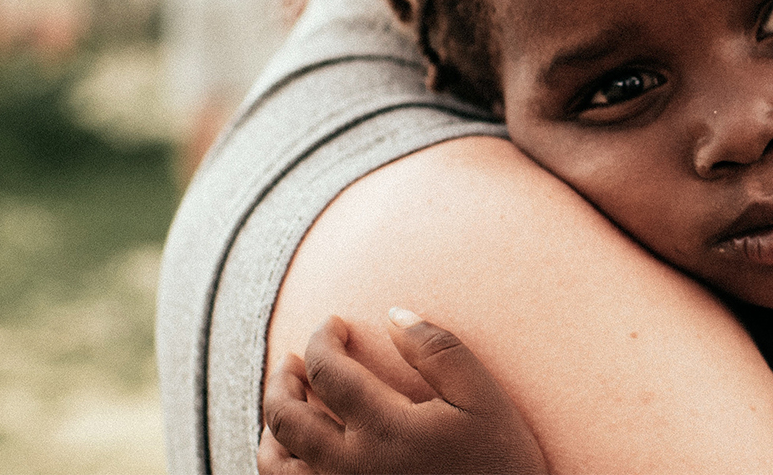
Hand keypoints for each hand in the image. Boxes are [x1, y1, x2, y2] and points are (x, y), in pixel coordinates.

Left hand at [260, 310, 546, 474]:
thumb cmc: (500, 462)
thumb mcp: (484, 398)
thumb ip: (439, 350)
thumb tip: (393, 314)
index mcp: (384, 430)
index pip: (327, 371)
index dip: (323, 338)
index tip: (335, 324)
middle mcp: (349, 468)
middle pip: (284, 416)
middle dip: (283, 377)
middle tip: (295, 359)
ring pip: (273, 462)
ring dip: (272, 423)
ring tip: (287, 400)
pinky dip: (278, 463)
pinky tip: (296, 448)